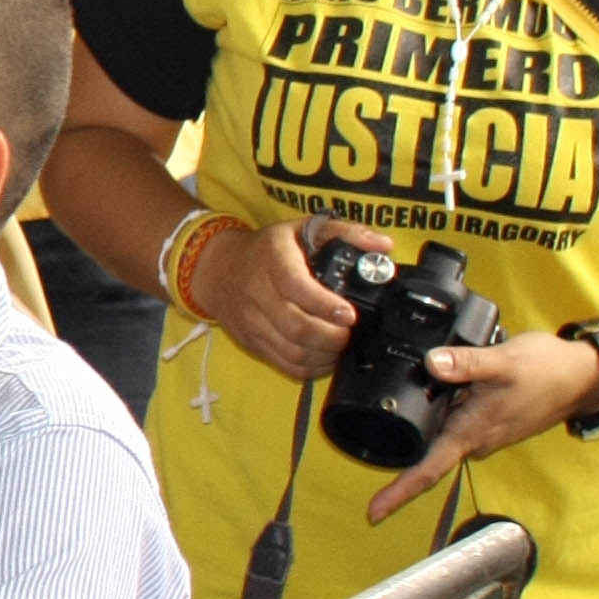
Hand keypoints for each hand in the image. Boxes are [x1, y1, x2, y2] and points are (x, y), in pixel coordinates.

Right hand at [198, 216, 376, 380]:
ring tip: (339, 347)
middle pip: (296, 327)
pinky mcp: (250, 341)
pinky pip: (282, 363)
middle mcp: (257, 292)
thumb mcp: (301, 229)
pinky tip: (323, 359)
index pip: (296, 286)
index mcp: (273, 259)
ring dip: (323, 355)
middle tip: (349, 334)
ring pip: (291, 351)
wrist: (215, 268)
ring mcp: (251, 321)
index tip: (349, 314)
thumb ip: (344, 233)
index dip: (325, 305)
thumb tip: (383, 246)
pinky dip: (308, 368)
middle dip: (332, 338)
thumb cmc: (266, 249)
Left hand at [364, 332, 598, 522]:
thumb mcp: (504, 361)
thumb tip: (433, 363)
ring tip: (403, 397)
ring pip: (440, 433)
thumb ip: (467, 364)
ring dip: (421, 421)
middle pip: (427, 453)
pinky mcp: (489, 420)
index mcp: (473, 433)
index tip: (373, 513)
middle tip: (364, 433)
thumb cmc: (548, 371)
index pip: (429, 469)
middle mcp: (476, 440)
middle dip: (397, 448)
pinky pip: (455, 419)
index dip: (399, 492)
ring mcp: (484, 433)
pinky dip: (440, 408)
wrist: (586, 376)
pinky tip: (434, 387)